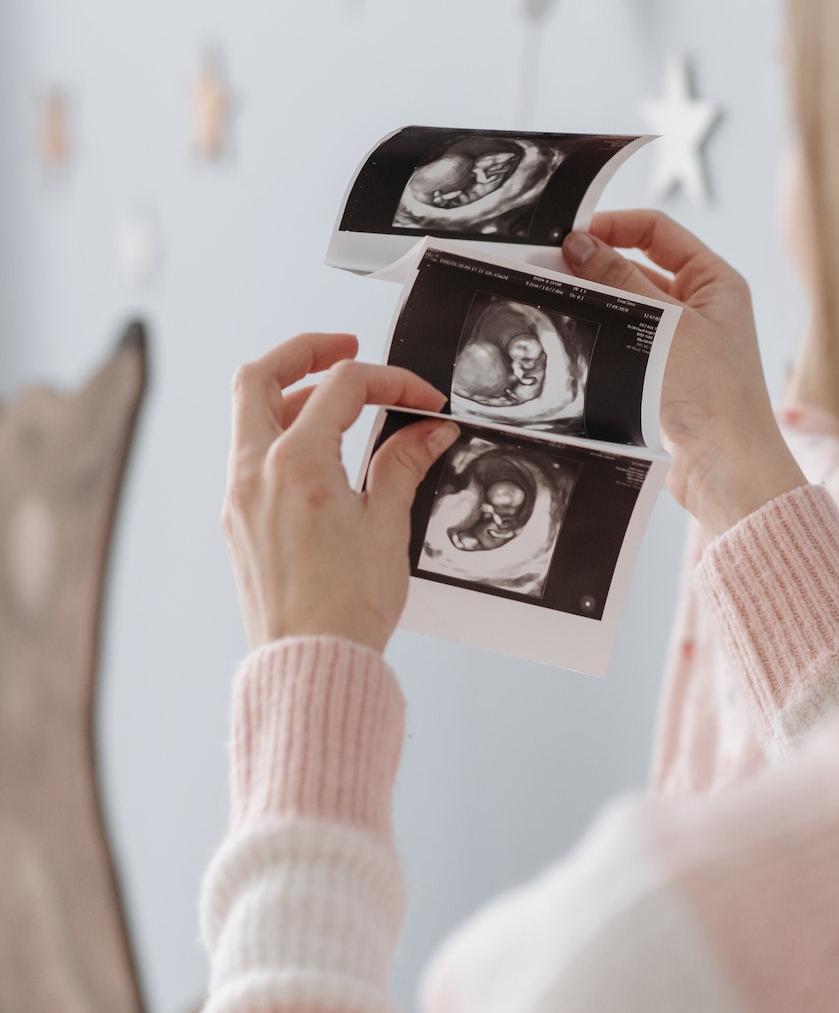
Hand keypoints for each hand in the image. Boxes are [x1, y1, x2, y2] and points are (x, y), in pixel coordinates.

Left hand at [222, 332, 458, 652]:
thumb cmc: (347, 607)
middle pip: (260, 376)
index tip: (423, 400)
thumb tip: (426, 431)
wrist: (311, 664)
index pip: (343, 388)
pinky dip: (281, 435)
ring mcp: (240, 497)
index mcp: (296, 464)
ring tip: (338, 404)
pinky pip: (250, 454)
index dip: (392, 382)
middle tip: (346, 349)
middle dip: (304, 352)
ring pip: (248, 414)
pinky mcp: (238, 521)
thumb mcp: (387, 525)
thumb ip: (403, 465)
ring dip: (291, 394)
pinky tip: (320, 454)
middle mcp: (256, 473)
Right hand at [563, 211, 805, 536]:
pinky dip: (600, 337)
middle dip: (595, 266)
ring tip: (555, 300)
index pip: (658, 231)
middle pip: (638, 267)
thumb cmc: (712, 395)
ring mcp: (681, 343)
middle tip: (550, 267)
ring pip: (626, 308)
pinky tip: (572, 337)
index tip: (571, 235)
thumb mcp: (662, 325)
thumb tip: (580, 243)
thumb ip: (618, 281)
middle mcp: (700, 307)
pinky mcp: (662, 377)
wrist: (725, 468)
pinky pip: (624, 343)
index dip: (613, 226)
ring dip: (595, 302)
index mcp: (715, 281)